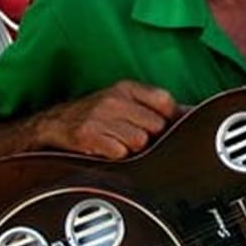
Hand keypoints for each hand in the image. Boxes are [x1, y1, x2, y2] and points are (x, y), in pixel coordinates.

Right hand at [34, 80, 181, 158]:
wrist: (52, 126)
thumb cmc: (95, 116)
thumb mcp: (124, 103)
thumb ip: (157, 107)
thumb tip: (193, 113)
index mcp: (127, 87)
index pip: (166, 102)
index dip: (168, 120)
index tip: (161, 128)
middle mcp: (115, 99)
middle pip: (156, 127)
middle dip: (149, 138)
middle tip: (129, 138)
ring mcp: (101, 116)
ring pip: (140, 143)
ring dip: (131, 150)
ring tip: (116, 144)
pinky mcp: (89, 136)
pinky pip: (120, 154)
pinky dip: (115, 158)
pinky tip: (105, 151)